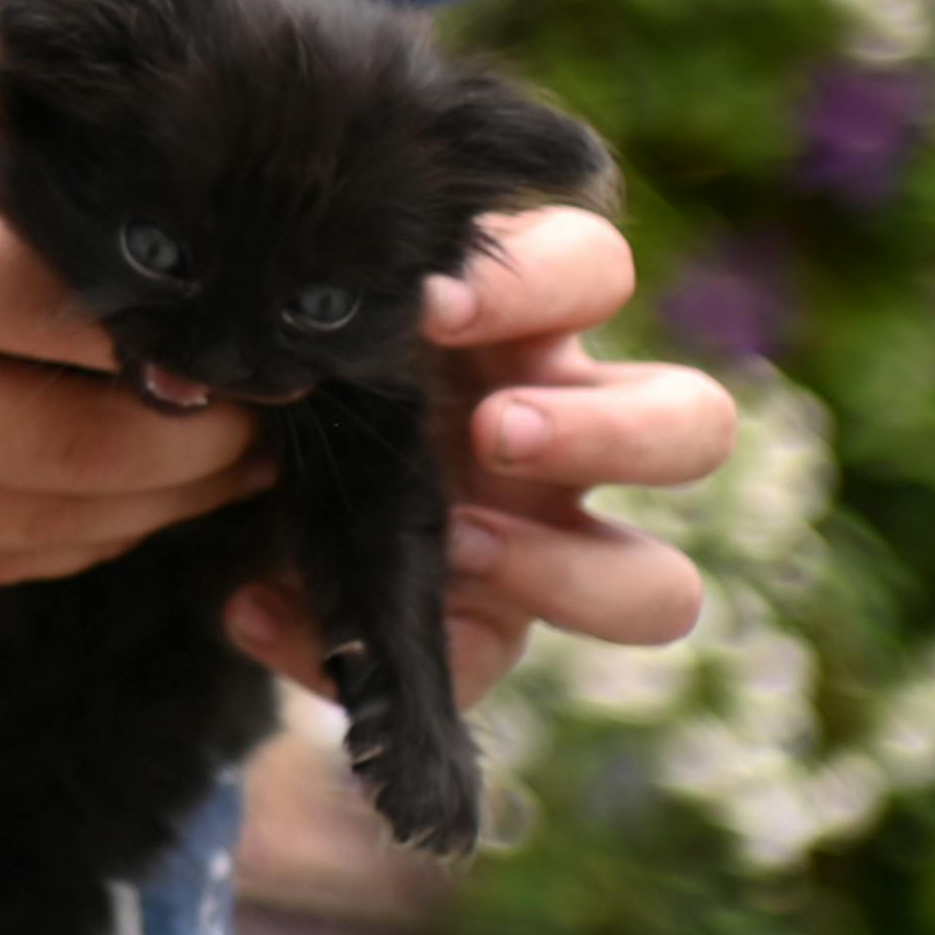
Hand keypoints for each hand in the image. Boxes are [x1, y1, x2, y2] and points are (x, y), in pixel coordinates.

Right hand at [0, 0, 258, 583]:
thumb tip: (79, 25)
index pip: (68, 297)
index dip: (188, 305)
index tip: (264, 289)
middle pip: (89, 439)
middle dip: (214, 426)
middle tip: (286, 387)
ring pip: (54, 524)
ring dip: (169, 499)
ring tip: (238, 447)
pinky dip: (79, 540)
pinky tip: (128, 495)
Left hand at [221, 203, 736, 700]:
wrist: (237, 453)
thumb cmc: (307, 352)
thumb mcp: (326, 321)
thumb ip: (341, 310)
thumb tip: (300, 319)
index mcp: (532, 325)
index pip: (595, 270)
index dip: (537, 282)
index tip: (430, 305)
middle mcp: (569, 432)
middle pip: (697, 425)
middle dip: (608, 432)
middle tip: (497, 432)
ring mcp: (544, 542)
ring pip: (662, 584)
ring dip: (564, 569)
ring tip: (459, 542)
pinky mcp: (484, 630)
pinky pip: (481, 664)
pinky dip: (389, 648)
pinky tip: (269, 607)